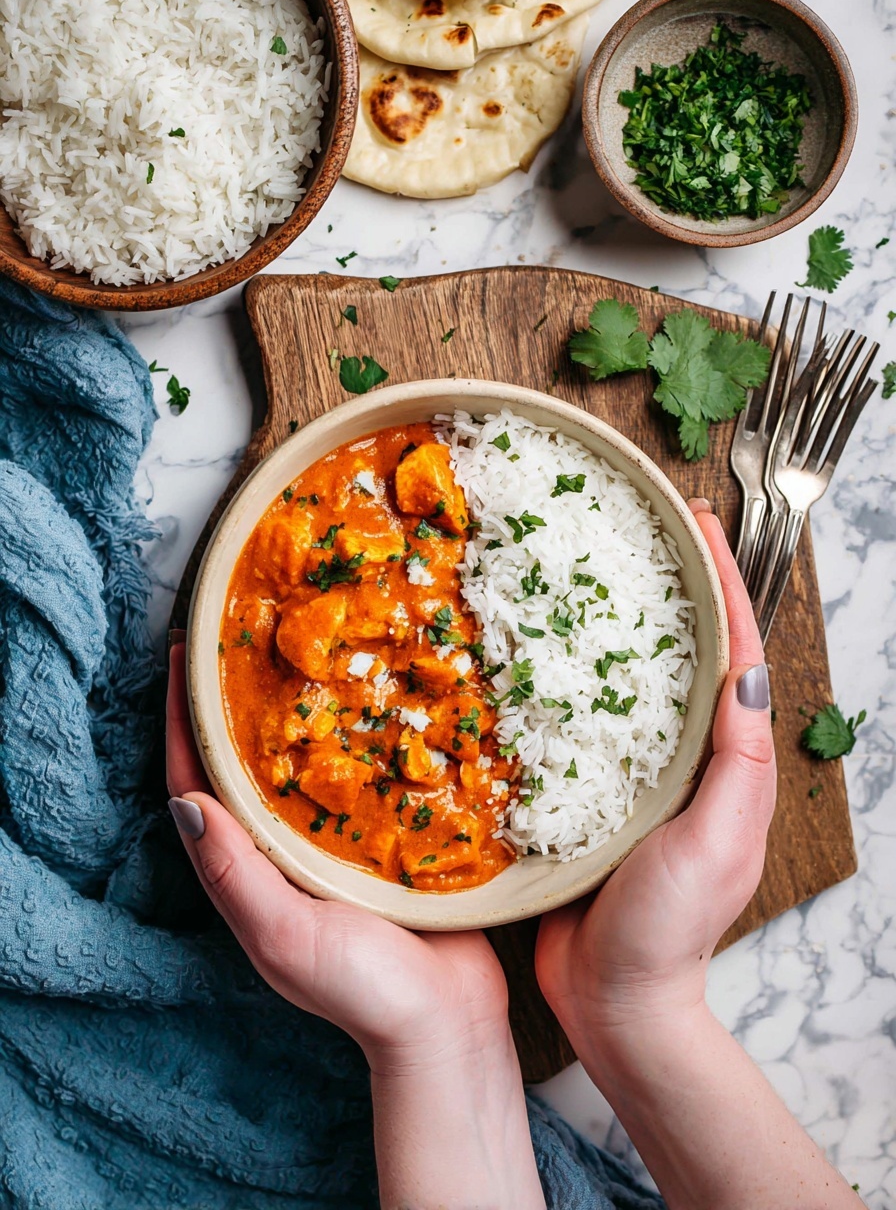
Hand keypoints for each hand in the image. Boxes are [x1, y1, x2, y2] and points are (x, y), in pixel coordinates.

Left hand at [166, 639, 507, 1068]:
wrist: (451, 1024)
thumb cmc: (364, 991)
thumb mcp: (285, 936)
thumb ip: (233, 873)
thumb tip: (183, 800)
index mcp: (249, 870)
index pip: (198, 782)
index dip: (183, 720)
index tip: (184, 657)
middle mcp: (285, 849)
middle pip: (245, 760)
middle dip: (235, 701)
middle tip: (243, 636)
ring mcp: (336, 843)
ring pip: (303, 759)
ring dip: (296, 705)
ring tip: (305, 645)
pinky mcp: (388, 837)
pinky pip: (364, 772)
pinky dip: (359, 731)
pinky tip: (376, 691)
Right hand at [535, 501, 775, 1045]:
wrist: (612, 1002)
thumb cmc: (670, 932)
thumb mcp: (718, 842)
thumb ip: (737, 761)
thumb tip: (748, 670)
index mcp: (722, 762)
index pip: (732, 654)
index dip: (721, 586)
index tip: (699, 526)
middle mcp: (677, 759)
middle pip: (677, 654)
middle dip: (664, 587)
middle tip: (635, 529)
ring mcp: (625, 775)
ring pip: (621, 680)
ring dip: (608, 623)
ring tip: (580, 569)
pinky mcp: (577, 793)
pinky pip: (570, 722)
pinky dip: (559, 679)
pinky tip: (527, 651)